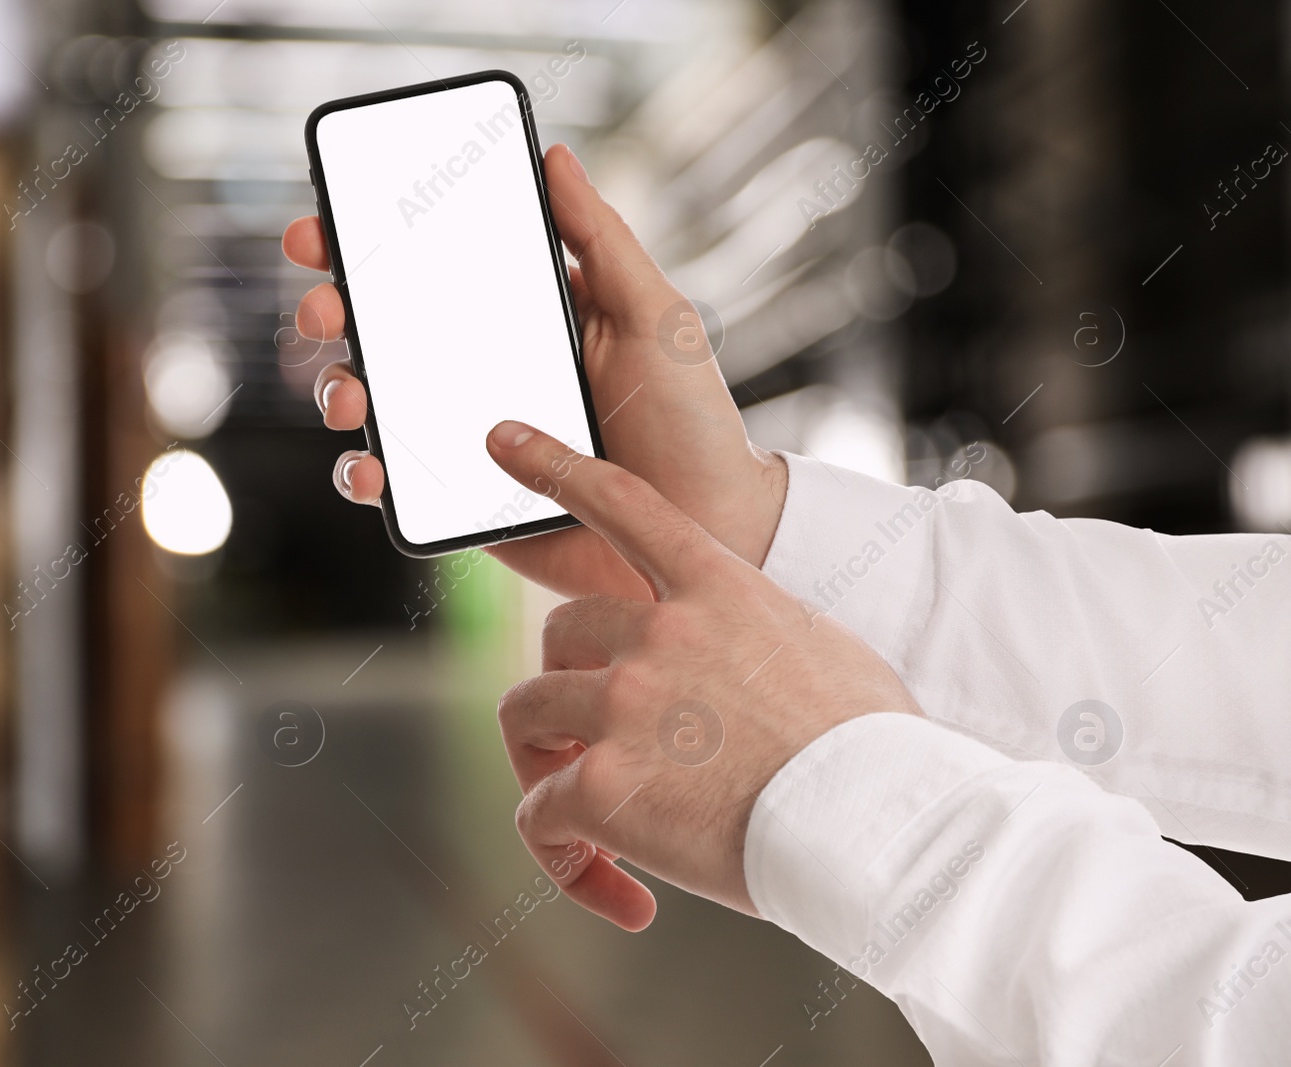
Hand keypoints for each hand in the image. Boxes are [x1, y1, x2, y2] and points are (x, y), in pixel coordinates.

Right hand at [282, 143, 787, 599]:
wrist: (710, 534)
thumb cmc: (694, 422)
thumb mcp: (656, 315)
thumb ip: (600, 239)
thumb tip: (556, 158)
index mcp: (525, 316)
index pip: (433, 266)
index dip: (369, 243)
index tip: (325, 230)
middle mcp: (486, 370)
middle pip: (383, 329)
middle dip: (333, 309)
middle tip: (324, 309)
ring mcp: (467, 436)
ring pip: (374, 402)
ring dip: (339, 390)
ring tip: (351, 397)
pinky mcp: (464, 501)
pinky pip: (396, 484)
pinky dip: (363, 476)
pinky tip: (371, 471)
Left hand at [485, 420, 920, 930]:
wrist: (884, 826)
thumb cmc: (872, 751)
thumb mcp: (817, 650)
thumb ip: (752, 636)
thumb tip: (734, 665)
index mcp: (718, 588)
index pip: (620, 502)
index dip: (553, 465)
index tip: (500, 439)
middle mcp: (659, 633)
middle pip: (557, 637)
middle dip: (567, 691)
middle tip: (594, 751)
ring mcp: (626, 703)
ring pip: (526, 713)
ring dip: (546, 768)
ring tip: (589, 825)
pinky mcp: (605, 783)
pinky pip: (540, 814)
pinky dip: (564, 856)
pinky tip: (623, 892)